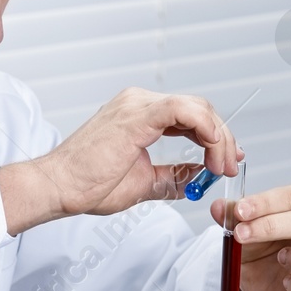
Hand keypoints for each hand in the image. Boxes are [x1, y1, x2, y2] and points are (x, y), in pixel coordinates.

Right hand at [0, 89, 239, 233]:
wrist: (59, 187)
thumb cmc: (88, 184)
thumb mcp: (144, 182)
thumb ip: (173, 177)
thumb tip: (198, 180)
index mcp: (140, 114)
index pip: (191, 115)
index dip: (215, 136)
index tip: (227, 159)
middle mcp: (139, 102)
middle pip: (199, 108)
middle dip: (223, 138)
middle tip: (230, 166)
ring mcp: (137, 104)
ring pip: (197, 108)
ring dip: (218, 137)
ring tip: (221, 166)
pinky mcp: (137, 115)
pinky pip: (184, 110)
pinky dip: (204, 127)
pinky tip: (211, 147)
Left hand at [210, 183, 290, 290]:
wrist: (254, 271)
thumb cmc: (257, 239)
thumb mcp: (242, 224)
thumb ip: (232, 214)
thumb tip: (219, 206)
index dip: (266, 203)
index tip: (239, 210)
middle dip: (270, 227)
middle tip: (240, 234)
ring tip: (278, 258)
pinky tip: (285, 282)